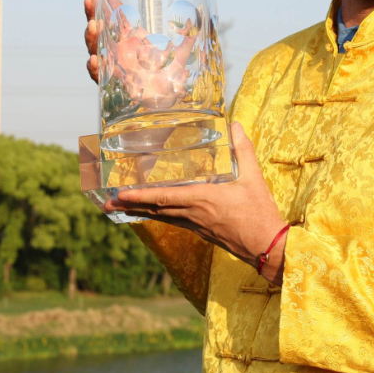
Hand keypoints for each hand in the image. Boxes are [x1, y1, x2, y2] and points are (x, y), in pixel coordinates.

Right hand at [83, 0, 197, 108]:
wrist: (167, 102)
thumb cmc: (171, 76)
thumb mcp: (181, 54)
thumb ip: (189, 36)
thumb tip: (199, 17)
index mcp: (131, 38)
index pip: (115, 17)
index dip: (107, 4)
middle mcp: (119, 49)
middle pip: (99, 29)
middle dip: (92, 14)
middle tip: (91, 2)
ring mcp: (114, 65)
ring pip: (95, 48)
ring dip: (92, 36)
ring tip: (94, 25)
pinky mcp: (113, 82)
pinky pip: (98, 75)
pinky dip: (94, 67)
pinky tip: (95, 59)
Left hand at [104, 122, 288, 286]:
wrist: (266, 246)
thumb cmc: (259, 212)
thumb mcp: (253, 178)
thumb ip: (243, 150)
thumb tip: (235, 125)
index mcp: (202, 200)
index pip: (164, 198)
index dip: (140, 196)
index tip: (120, 194)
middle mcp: (194, 214)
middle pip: (155, 210)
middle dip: (130, 206)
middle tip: (107, 204)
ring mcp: (196, 225)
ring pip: (162, 217)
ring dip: (140, 212)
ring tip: (120, 208)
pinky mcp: (202, 232)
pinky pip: (174, 222)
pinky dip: (158, 216)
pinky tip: (154, 213)